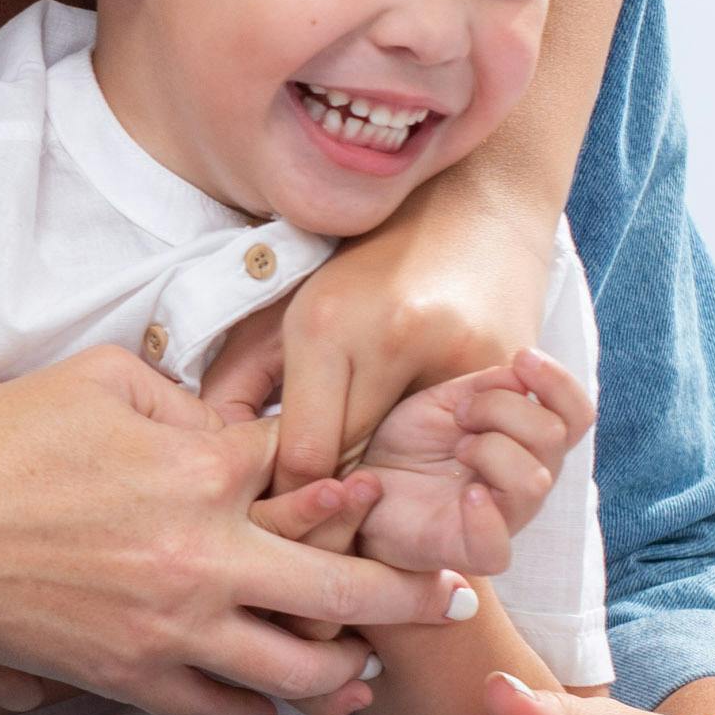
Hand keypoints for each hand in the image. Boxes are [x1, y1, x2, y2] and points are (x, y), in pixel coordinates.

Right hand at [0, 350, 475, 714]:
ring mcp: (172, 630)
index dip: (362, 486)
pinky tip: (274, 703)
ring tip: (369, 667)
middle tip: (451, 596)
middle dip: (411, 595)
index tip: (393, 492)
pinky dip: (259, 708)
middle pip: (346, 590)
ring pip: (300, 672)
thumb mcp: (98, 379)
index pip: (316, 479)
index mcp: (202, 471)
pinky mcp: (131, 679)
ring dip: (348, 671)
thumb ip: (182, 397)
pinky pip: (223, 709)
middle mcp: (205, 557)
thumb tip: (231, 422)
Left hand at [257, 173, 559, 490]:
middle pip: (355, 462)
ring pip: (412, 459)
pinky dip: (441, 456)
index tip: (281, 505)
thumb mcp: (296, 306)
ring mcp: (455, 352)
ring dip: (390, 478)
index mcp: (327, 323)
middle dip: (334, 494)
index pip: (304, 453)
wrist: (474, 203)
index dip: (289, 492)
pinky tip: (425, 450)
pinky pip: (469, 441)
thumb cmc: (371, 258)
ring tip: (372, 476)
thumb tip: (209, 445)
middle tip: (318, 511)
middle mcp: (390, 337)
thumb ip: (242, 376)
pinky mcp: (505, 364)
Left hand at [343, 351, 589, 579]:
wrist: (362, 484)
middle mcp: (527, 482)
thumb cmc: (411, 443)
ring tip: (456, 449)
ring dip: (490, 449)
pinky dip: (485, 517)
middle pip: (553, 437)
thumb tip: (523, 372)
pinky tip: (467, 493)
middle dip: (502, 408)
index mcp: (529, 444)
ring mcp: (503, 520)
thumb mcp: (448, 400)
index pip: (576, 416)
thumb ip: (491, 387)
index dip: (559, 382)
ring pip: (534, 481)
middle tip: (461, 414)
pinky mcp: (469, 552)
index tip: (522, 357)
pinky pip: (497, 549)